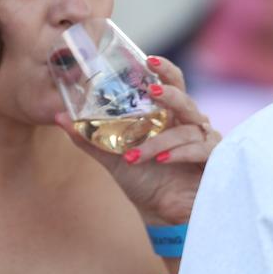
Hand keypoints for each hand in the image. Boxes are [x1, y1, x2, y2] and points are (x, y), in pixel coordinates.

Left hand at [55, 55, 219, 226]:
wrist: (161, 215)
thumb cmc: (143, 181)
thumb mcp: (112, 157)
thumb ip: (88, 136)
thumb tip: (57, 116)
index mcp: (167, 116)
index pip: (172, 84)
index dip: (164, 70)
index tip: (149, 59)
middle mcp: (189, 124)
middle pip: (185, 98)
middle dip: (170, 92)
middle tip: (152, 90)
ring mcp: (205, 140)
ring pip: (186, 129)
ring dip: (158, 142)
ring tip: (134, 156)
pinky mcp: (215, 160)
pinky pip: (201, 149)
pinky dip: (180, 152)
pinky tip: (163, 160)